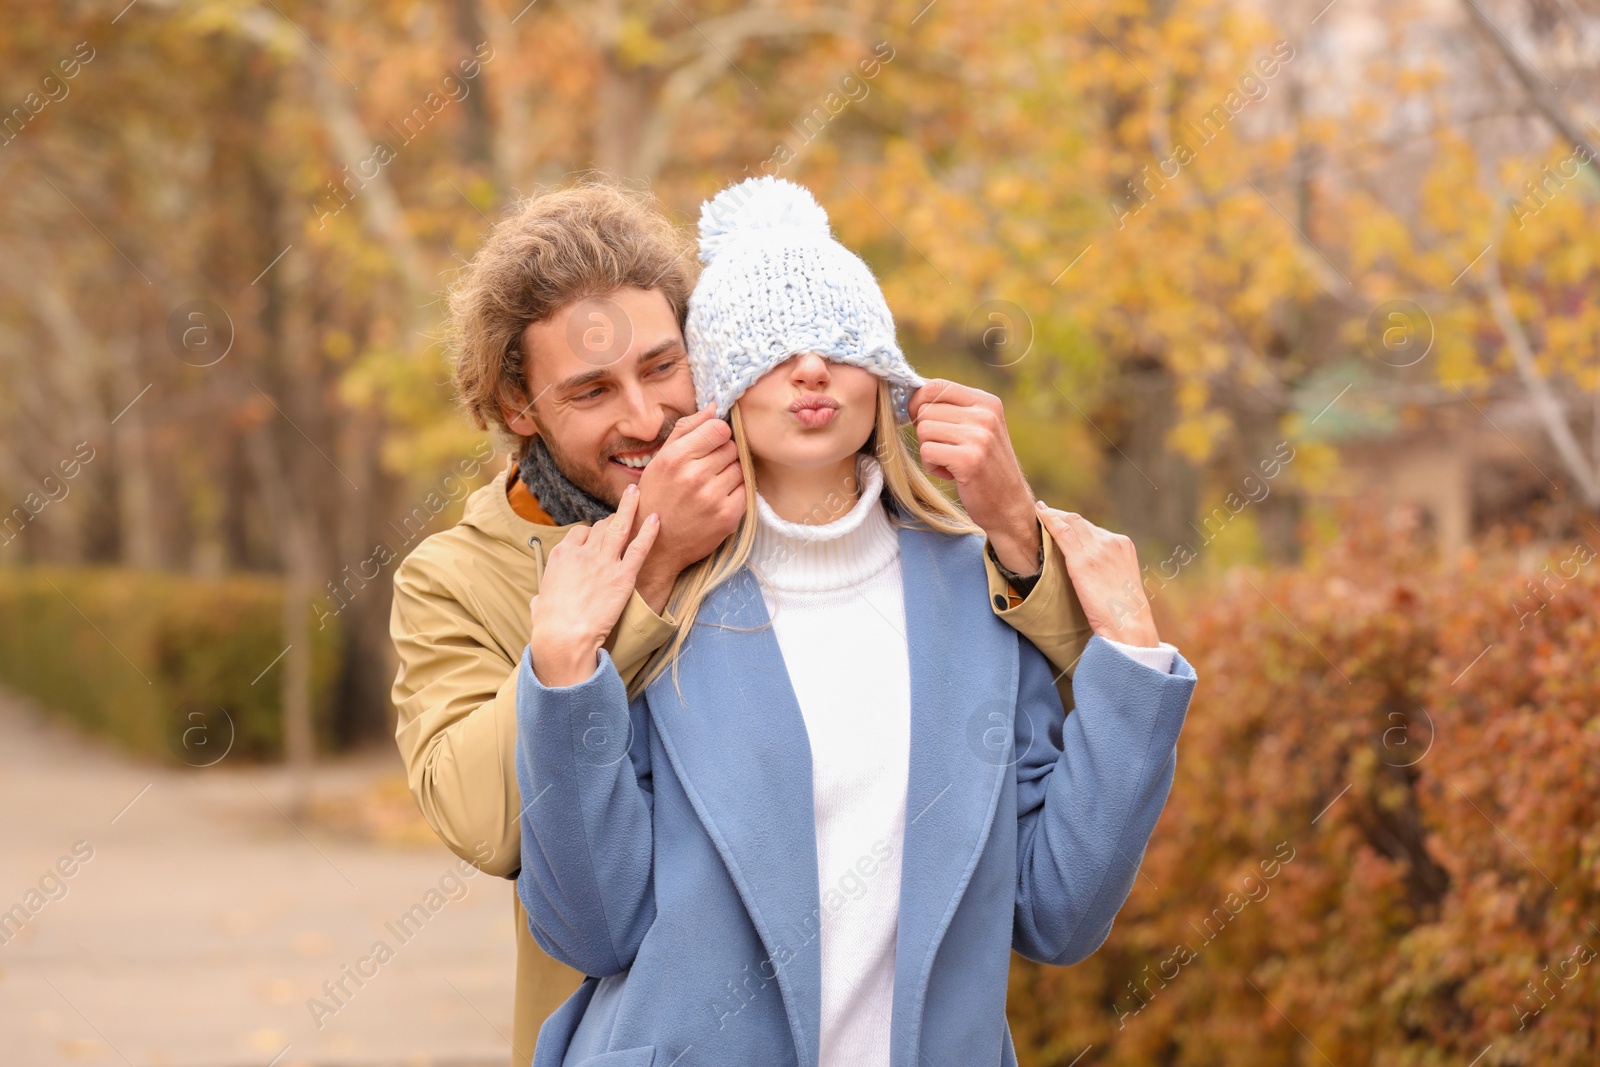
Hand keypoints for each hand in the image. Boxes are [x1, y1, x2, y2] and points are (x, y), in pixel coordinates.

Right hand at [528, 483, 659, 685]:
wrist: (564, 636)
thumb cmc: (549, 625)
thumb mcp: (539, 604)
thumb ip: (542, 597)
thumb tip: (538, 602)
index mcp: (561, 555)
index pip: (580, 533)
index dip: (591, 534)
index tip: (598, 538)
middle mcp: (583, 552)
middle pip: (601, 526)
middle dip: (612, 520)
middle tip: (622, 518)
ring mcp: (604, 562)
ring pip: (619, 526)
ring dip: (630, 506)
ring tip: (637, 492)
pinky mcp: (623, 575)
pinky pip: (639, 548)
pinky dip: (650, 532)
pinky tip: (658, 518)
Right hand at [632, 403, 743, 611]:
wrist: (657, 545)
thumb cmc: (657, 497)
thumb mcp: (661, 459)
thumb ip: (687, 429)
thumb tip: (715, 407)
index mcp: (676, 458)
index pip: (718, 429)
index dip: (718, 434)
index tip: (710, 444)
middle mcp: (694, 476)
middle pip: (731, 448)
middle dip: (722, 455)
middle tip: (707, 469)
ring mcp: (713, 498)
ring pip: (739, 468)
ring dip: (730, 474)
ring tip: (711, 486)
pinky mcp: (728, 516)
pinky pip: (745, 490)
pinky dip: (736, 493)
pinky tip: (718, 499)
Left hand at [908, 379, 1041, 575]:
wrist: (1009, 505)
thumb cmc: (986, 466)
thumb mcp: (979, 428)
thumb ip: (953, 409)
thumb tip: (911, 395)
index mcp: (987, 402)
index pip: (937, 385)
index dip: (917, 401)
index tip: (918, 419)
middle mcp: (985, 415)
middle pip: (925, 410)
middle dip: (926, 433)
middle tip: (946, 449)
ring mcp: (979, 436)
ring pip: (923, 430)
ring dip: (929, 451)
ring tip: (950, 462)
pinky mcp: (969, 459)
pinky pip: (927, 452)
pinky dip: (932, 466)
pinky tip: (951, 474)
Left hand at [1036, 505, 1160, 647]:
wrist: (1128, 623)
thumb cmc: (1122, 611)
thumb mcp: (1119, 580)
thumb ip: (1107, 566)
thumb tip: (1091, 568)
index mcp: (1123, 545)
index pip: (1092, 528)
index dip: (1073, 523)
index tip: (1060, 520)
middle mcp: (1111, 541)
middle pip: (1080, 522)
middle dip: (1060, 516)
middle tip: (1043, 512)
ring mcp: (1097, 548)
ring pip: (1070, 523)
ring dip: (1052, 516)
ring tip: (1038, 513)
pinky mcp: (1083, 559)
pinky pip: (1062, 532)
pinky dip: (1048, 521)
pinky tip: (1038, 515)